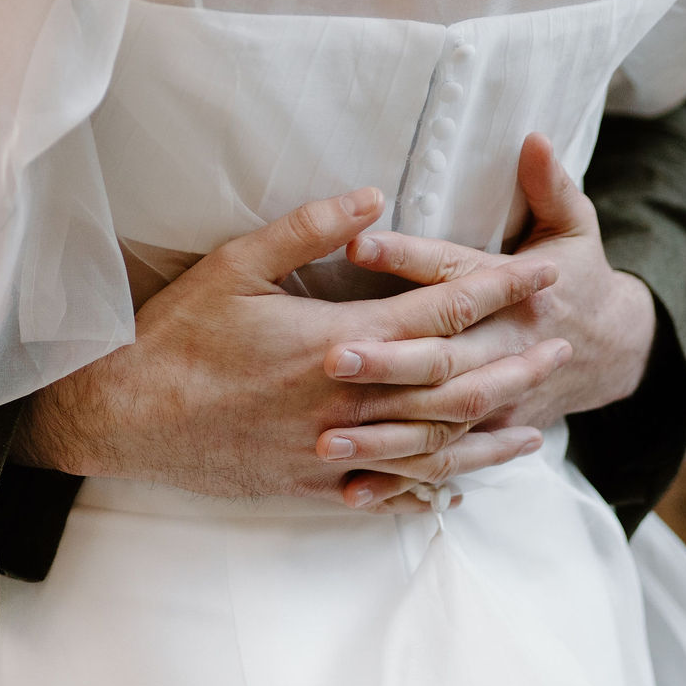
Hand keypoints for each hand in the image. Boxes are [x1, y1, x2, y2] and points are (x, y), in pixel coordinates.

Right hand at [12, 188, 572, 510]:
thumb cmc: (176, 334)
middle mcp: (347, 402)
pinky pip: (387, 490)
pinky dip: (429, 486)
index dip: (496, 290)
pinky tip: (457, 485)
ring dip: (488, 432)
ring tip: (536, 420)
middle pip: (453, 385)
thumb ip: (309, 227)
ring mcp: (332, 451)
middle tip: (562, 343)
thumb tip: (373, 195)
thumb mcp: (236, 262)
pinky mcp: (311, 486)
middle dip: (512, 360)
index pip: (439, 313)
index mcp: (336, 341)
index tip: (541, 273)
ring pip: (431, 447)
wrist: (124, 416)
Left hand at [319, 134, 656, 504]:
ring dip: (384, 433)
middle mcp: (509, 350)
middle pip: (444, 358)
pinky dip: (400, 480)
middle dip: (389, 361)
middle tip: (329, 357)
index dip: (410, 258)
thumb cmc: (577, 273)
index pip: (457, 273)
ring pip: (440, 423)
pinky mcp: (489, 434)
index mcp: (519, 293)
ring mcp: (501, 401)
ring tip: (325, 436)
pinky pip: (443, 464)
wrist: (614, 347)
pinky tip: (351, 488)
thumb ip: (550, 185)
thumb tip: (534, 138)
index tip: (358, 245)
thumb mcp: (574, 224)